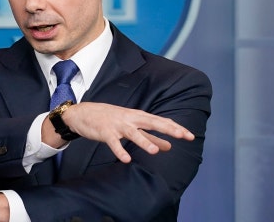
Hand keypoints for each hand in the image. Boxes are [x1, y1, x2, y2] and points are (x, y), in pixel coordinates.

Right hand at [58, 102, 194, 162]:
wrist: (83, 113)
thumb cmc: (110, 119)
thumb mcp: (131, 126)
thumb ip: (151, 137)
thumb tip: (169, 146)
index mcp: (138, 117)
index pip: (161, 122)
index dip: (175, 128)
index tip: (190, 136)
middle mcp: (130, 119)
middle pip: (152, 123)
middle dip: (169, 129)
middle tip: (184, 136)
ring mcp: (118, 125)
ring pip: (133, 133)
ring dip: (144, 141)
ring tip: (154, 151)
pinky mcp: (105, 132)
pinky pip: (113, 143)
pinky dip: (119, 151)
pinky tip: (126, 160)